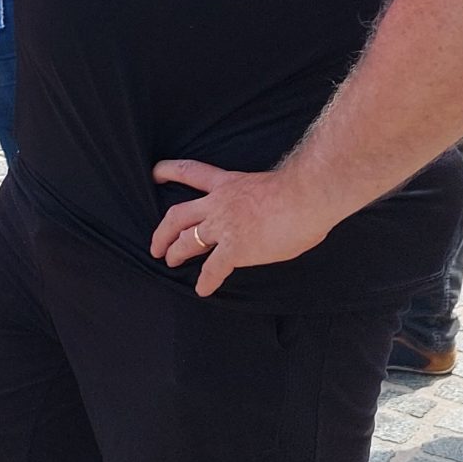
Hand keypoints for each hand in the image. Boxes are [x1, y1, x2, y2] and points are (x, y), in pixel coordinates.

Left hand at [148, 159, 339, 297]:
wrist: (307, 195)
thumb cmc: (302, 188)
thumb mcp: (269, 186)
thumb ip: (259, 201)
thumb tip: (271, 216)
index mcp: (228, 184)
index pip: (191, 172)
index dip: (169, 171)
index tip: (155, 174)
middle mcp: (219, 204)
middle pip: (178, 215)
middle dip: (162, 231)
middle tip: (156, 244)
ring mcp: (224, 227)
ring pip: (187, 241)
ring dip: (176, 253)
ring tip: (170, 262)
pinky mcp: (235, 249)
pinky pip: (213, 269)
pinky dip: (206, 281)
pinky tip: (202, 290)